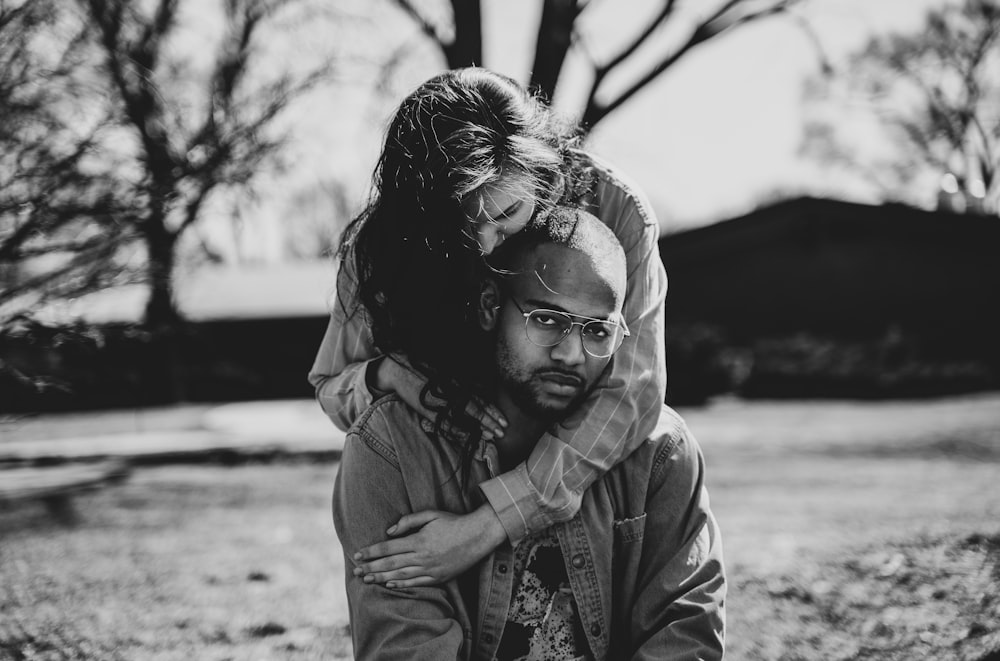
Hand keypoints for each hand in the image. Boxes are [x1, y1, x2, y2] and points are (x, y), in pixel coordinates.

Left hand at [352, 504, 506, 587]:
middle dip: (371, 567)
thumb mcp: (431, 515)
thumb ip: (408, 521)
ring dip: (381, 578)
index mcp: (419, 540)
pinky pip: (416, 583)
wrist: (478, 536)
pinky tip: (389, 585)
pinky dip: (401, 585)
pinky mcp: (439, 577)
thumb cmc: (453, 522)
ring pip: (401, 575)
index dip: (372, 551)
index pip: (389, 547)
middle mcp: (423, 557)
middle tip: (355, 571)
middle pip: (391, 563)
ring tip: (367, 580)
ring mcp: (431, 569)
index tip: (357, 554)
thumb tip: (389, 532)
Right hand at [375, 355, 507, 439]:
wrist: (400, 369)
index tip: (504, 420)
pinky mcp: (429, 409)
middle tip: (503, 432)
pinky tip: (467, 437)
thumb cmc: (425, 370)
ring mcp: (441, 401)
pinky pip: (446, 422)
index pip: (480, 398)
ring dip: (478, 427)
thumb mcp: (446, 373)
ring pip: (464, 416)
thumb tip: (478, 391)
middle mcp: (452, 391)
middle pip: (476, 408)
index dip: (493, 410)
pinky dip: (457, 430)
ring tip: (491, 435)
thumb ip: (460, 383)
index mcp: (457, 382)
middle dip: (490, 421)